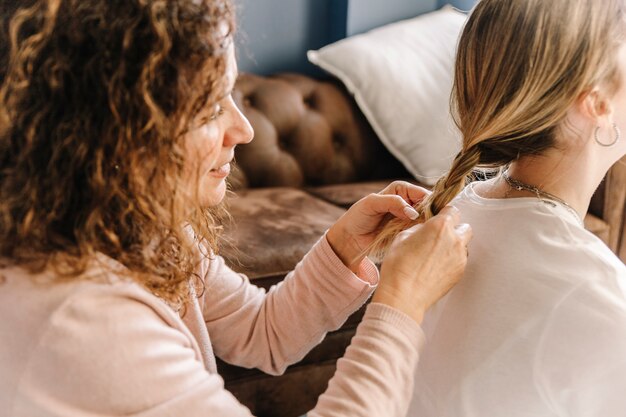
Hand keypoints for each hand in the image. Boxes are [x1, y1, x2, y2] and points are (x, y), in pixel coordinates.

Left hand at [326, 181, 427, 272]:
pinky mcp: (409, 233)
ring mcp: (410, 219)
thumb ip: (393, 203)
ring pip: (428, 221)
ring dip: (427, 228)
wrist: (351, 237)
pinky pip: (421, 234)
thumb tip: (414, 213)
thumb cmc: (359, 217)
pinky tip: (417, 240)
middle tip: (423, 227)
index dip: (428, 203)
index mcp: (402, 190)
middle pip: (429, 208)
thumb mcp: (372, 203)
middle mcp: (409, 202)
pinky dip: (421, 236)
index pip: (423, 193)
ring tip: (418, 234)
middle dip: (430, 216)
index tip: (424, 215)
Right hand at [372, 206, 471, 323]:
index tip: (439, 218)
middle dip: (454, 229)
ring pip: (464, 245)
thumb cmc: (399, 266)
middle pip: (464, 227)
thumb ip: (419, 228)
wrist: (404, 295)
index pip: (453, 210)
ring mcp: (460, 257)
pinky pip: (460, 260)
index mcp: (440, 226)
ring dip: (454, 246)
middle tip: (439, 237)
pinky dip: (452, 260)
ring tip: (436, 255)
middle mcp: (454, 239)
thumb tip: (426, 228)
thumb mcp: (402, 237)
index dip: (445, 214)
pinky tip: (436, 267)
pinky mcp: (460, 272)